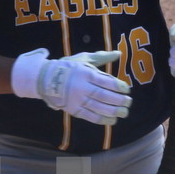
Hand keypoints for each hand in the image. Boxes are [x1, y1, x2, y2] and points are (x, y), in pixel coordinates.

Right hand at [11, 48, 131, 124]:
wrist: (46, 79)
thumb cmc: (69, 67)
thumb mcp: (84, 59)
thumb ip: (101, 57)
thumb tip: (118, 53)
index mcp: (85, 73)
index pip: (105, 81)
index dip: (118, 86)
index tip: (127, 89)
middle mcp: (81, 87)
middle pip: (103, 96)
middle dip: (119, 100)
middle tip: (129, 102)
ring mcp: (77, 100)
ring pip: (98, 108)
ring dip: (114, 112)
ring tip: (124, 112)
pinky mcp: (74, 110)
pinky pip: (90, 117)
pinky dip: (103, 120)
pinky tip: (113, 120)